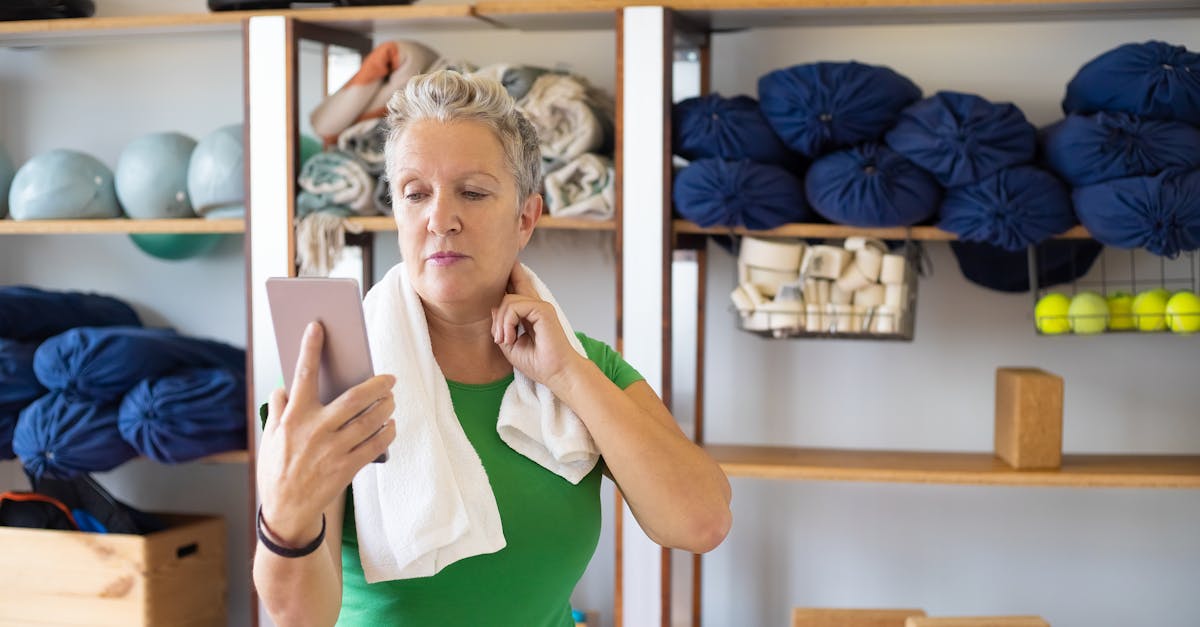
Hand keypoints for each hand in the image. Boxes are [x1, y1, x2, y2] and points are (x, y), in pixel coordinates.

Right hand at [256, 322, 396, 545]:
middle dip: (376, 384)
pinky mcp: (346, 468)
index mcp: (293, 418)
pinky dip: (387, 432)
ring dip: (386, 407)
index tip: (318, 326)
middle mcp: (314, 430)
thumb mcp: (269, 438)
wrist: (285, 511)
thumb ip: (278, 410)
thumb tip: (284, 387)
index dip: (310, 348)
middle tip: (389, 377)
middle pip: (353, 398)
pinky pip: (375, 444)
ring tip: (391, 399)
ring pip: (369, 420)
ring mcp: (332, 450)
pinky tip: (391, 425)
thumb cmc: (277, 470)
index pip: (302, 375)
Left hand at [491, 263, 586, 390]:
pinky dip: (506, 323)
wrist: (557, 374)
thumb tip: (494, 308)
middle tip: (503, 305)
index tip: (503, 271)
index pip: (518, 290)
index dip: (509, 279)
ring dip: (500, 323)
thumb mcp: (510, 345)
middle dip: (508, 275)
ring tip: (504, 340)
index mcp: (530, 314)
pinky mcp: (543, 310)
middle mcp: (536, 307)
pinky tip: (509, 338)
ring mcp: (541, 307)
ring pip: (507, 300)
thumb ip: (501, 326)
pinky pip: (514, 307)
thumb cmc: (538, 363)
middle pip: (518, 281)